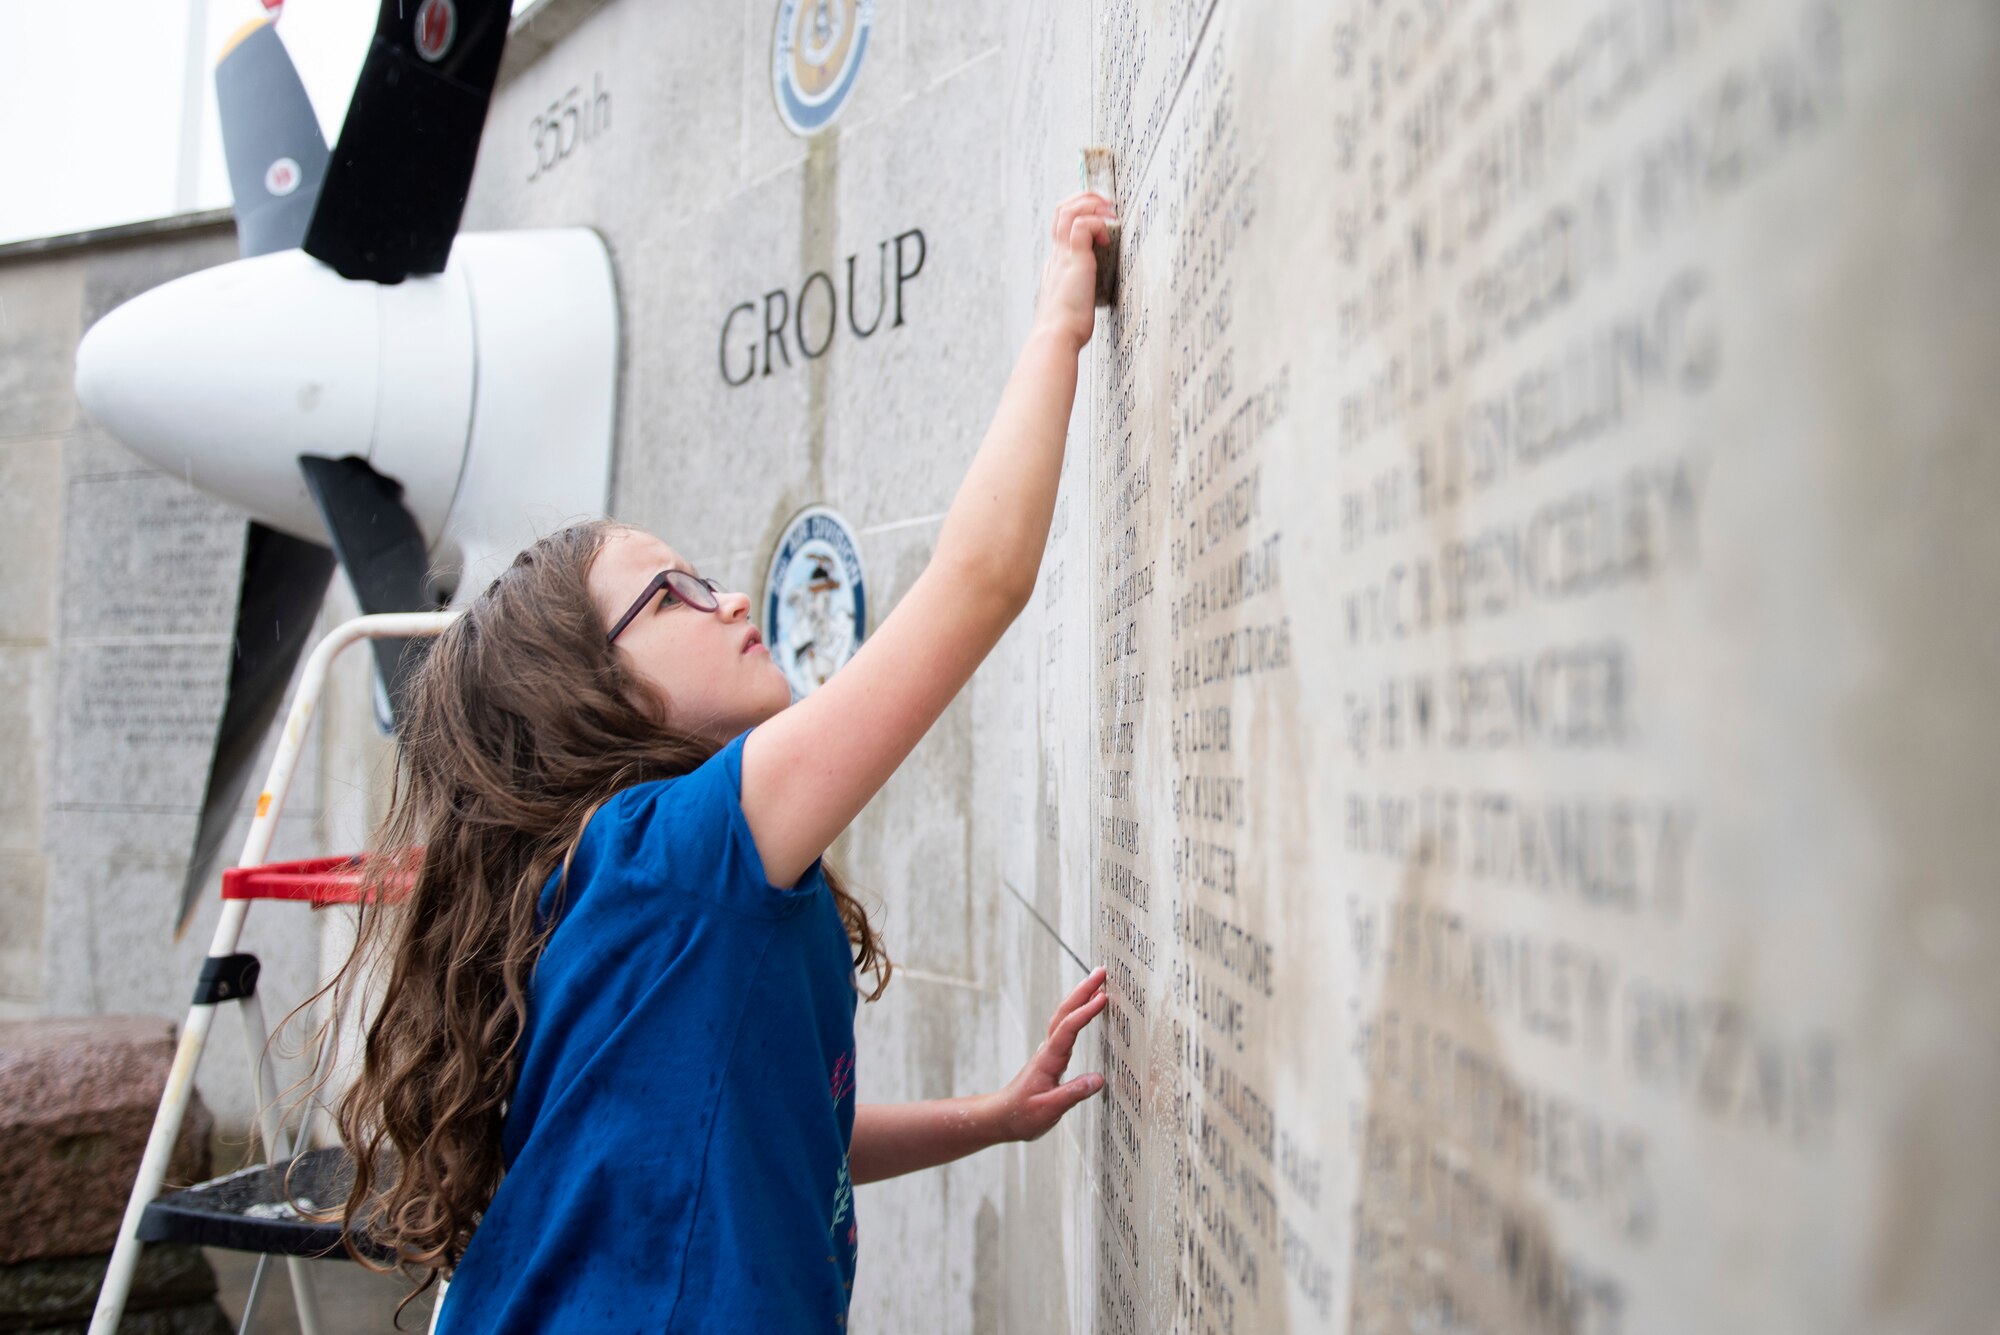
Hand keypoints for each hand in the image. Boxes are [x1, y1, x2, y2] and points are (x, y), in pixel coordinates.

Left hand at [990, 966, 1109, 1141]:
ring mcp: (1048, 1051)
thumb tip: (1099, 1079)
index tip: (1104, 997)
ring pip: (1063, 1016)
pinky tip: (1084, 1008)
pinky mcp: (1050, 1056)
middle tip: (1101, 972)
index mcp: (1048, 1060)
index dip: (1086, 1012)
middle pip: (1065, 1012)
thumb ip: (1072, 1094)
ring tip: (1097, 982)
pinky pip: (1065, 1026)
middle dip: (1083, 990)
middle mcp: (1047, 1050)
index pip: (1068, 1029)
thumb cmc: (1021, 1115)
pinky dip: (1076, 1011)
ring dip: (1079, 997)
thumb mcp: (1048, 1110)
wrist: (1001, 1116)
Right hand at [1031, 192, 1115, 351]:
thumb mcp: (1075, 304)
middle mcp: (1056, 255)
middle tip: (1106, 205)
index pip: (1062, 226)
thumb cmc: (1067, 328)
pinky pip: (1082, 225)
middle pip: (1061, 209)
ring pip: (1068, 210)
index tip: (1101, 220)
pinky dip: (1097, 224)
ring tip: (1110, 213)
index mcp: (1055, 264)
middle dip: (1085, 199)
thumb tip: (1089, 298)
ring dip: (1092, 204)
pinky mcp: (1075, 259)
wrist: (1056, 336)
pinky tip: (1106, 240)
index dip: (1080, 214)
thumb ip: (1081, 294)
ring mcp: (1063, 255)